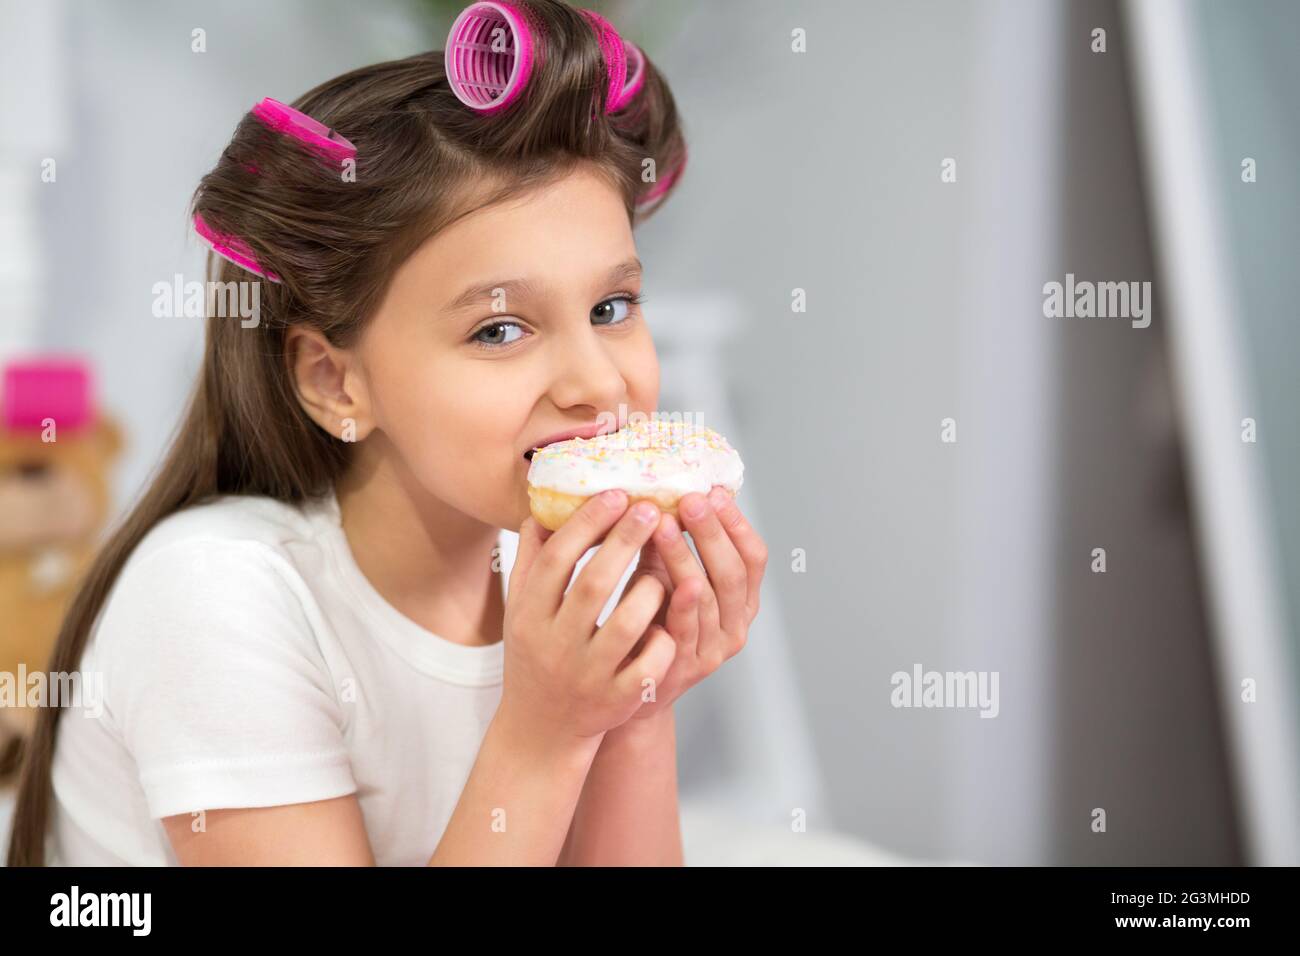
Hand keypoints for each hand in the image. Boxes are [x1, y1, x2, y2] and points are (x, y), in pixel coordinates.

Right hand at [500, 490, 677, 743]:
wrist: (541, 728)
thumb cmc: (536, 654)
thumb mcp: (522, 610)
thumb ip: (532, 561)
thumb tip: (542, 509)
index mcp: (529, 614)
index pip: (557, 558)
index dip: (587, 523)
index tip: (616, 494)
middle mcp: (555, 643)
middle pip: (593, 584)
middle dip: (625, 541)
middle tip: (652, 508)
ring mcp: (587, 674)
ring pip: (626, 624)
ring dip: (650, 590)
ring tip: (666, 567)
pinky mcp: (616, 699)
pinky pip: (648, 665)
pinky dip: (662, 641)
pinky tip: (671, 622)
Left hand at [618, 485, 766, 719]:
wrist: (625, 683)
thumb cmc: (646, 618)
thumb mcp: (662, 574)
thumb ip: (667, 540)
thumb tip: (658, 485)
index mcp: (740, 599)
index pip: (753, 557)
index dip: (737, 524)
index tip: (716, 492)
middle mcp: (736, 624)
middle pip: (733, 571)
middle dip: (712, 531)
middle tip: (691, 499)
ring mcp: (714, 648)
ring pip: (710, 596)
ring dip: (688, 556)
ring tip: (664, 524)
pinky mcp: (687, 666)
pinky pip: (690, 630)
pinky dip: (686, 603)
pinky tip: (677, 580)